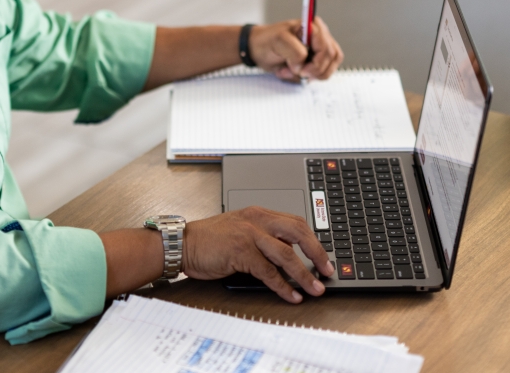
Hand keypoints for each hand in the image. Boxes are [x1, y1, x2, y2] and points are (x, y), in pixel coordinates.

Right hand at [182, 207, 333, 302]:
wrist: (182, 244)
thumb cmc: (209, 240)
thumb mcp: (240, 231)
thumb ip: (263, 238)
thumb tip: (288, 256)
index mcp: (259, 213)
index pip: (295, 222)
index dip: (313, 240)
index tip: (323, 256)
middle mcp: (257, 220)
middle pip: (298, 233)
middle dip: (317, 253)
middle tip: (327, 270)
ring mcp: (249, 235)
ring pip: (286, 255)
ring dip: (304, 274)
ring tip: (315, 289)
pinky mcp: (241, 253)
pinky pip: (269, 272)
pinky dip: (283, 286)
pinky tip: (292, 295)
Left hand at [249, 17, 342, 81]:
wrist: (258, 49)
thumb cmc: (267, 41)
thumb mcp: (278, 41)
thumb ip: (295, 52)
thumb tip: (303, 65)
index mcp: (314, 27)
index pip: (327, 49)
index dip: (318, 63)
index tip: (303, 71)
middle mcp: (320, 37)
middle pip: (331, 59)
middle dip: (314, 70)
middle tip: (298, 72)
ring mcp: (319, 49)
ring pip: (329, 68)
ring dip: (311, 75)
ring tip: (292, 70)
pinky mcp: (316, 61)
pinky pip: (321, 74)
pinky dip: (307, 77)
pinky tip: (293, 72)